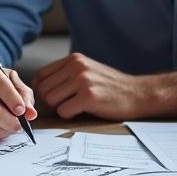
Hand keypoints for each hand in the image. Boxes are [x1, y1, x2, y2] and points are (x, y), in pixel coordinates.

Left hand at [31, 52, 149, 119]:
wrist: (138, 94)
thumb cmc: (111, 87)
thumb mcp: (88, 71)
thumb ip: (66, 74)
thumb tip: (38, 88)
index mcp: (74, 59)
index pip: (41, 75)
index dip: (42, 90)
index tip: (52, 99)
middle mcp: (77, 66)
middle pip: (43, 89)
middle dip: (51, 102)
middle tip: (66, 105)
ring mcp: (83, 80)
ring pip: (51, 100)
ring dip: (61, 108)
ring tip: (76, 107)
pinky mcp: (89, 97)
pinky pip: (63, 111)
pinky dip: (70, 116)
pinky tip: (83, 111)